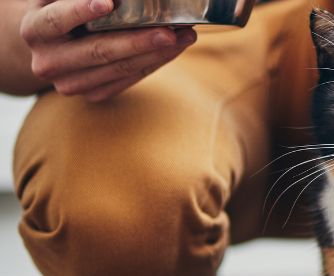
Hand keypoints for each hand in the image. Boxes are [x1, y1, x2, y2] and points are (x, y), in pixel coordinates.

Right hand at [20, 0, 195, 100]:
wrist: (51, 45)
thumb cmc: (62, 9)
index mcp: (35, 30)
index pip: (57, 20)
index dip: (81, 10)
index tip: (108, 2)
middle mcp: (49, 62)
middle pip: (99, 51)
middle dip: (138, 40)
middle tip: (169, 31)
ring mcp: (71, 84)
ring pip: (120, 68)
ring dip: (157, 53)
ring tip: (185, 36)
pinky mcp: (93, 95)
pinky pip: (129, 79)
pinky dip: (154, 62)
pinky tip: (175, 49)